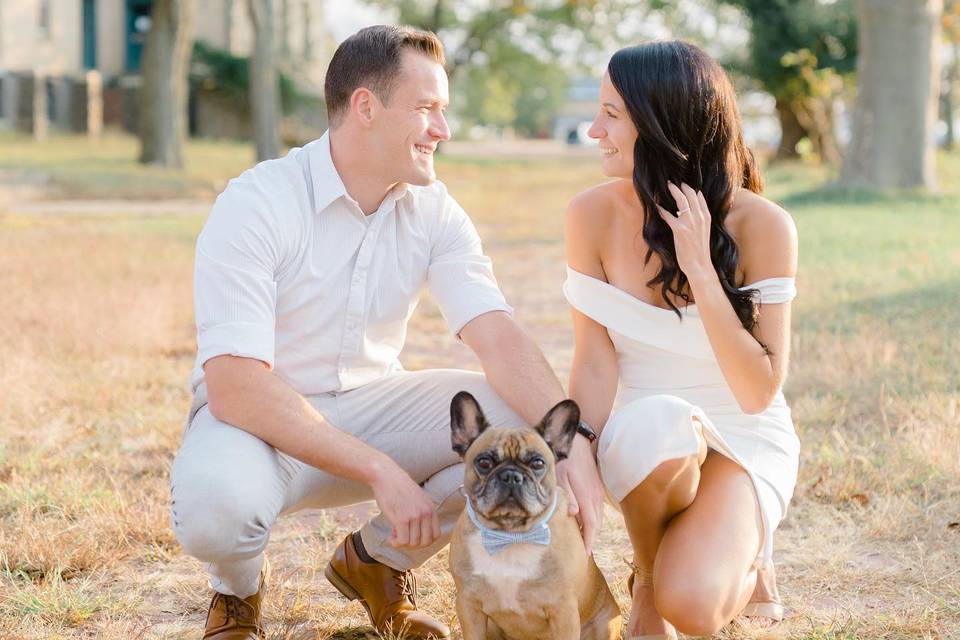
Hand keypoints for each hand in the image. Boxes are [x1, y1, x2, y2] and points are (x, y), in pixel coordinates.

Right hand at [368, 458, 440, 548]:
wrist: (386, 476)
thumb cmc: (399, 488)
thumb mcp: (418, 499)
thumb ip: (421, 515)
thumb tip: (417, 536)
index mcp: (431, 509)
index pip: (436, 535)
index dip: (424, 541)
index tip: (413, 538)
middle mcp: (425, 513)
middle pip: (425, 542)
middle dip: (413, 545)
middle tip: (403, 539)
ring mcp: (414, 516)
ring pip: (413, 543)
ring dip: (402, 544)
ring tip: (394, 536)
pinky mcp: (401, 519)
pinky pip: (402, 541)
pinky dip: (395, 543)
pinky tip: (390, 538)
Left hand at [556, 435, 605, 555]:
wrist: (577, 442)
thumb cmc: (565, 459)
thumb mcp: (561, 476)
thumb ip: (567, 496)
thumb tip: (574, 514)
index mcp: (587, 497)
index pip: (591, 525)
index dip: (588, 541)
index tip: (585, 554)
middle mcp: (595, 496)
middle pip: (596, 524)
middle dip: (591, 539)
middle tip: (584, 552)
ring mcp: (598, 492)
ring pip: (598, 517)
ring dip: (593, 530)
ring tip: (585, 541)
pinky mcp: (598, 487)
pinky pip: (598, 508)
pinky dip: (594, 519)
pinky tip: (586, 522)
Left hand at [659, 182, 714, 283]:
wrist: (699, 265)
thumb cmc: (699, 250)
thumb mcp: (704, 231)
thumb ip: (698, 220)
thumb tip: (688, 211)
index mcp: (706, 217)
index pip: (699, 196)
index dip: (690, 188)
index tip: (683, 184)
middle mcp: (700, 217)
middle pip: (690, 194)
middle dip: (681, 186)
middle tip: (672, 182)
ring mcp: (690, 222)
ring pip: (681, 200)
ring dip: (673, 191)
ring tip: (667, 186)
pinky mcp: (680, 229)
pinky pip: (668, 215)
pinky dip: (662, 209)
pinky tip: (657, 206)